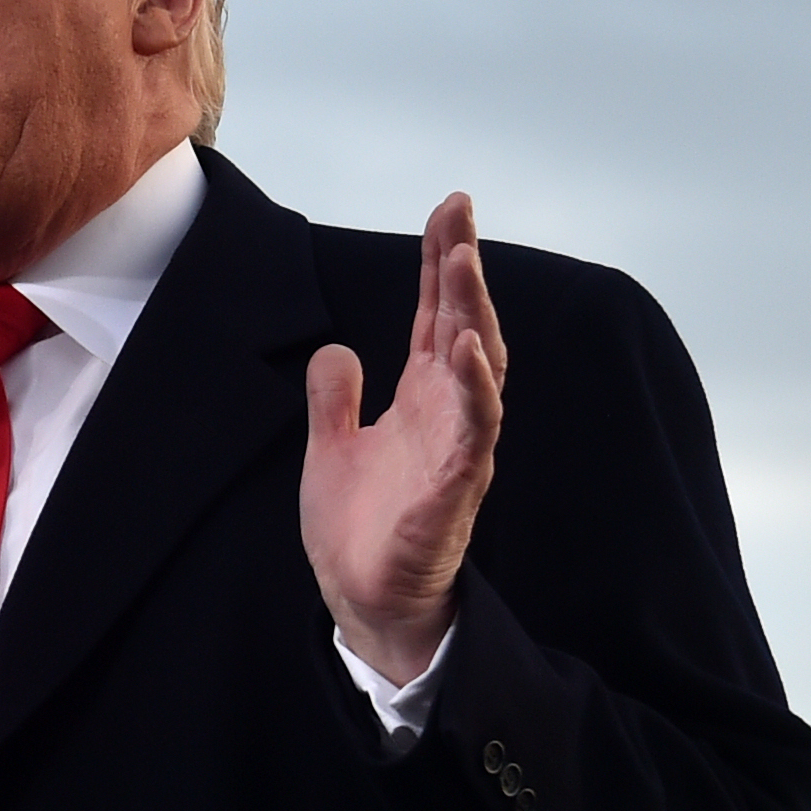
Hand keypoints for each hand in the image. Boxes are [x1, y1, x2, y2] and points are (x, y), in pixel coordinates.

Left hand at [299, 192, 506, 684]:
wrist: (363, 601)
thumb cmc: (361, 528)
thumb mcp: (332, 447)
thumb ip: (336, 398)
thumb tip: (337, 350)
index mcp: (422, 398)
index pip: (438, 315)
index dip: (443, 262)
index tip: (450, 209)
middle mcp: (449, 414)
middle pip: (465, 325)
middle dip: (462, 268)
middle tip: (458, 213)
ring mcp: (458, 449)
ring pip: (478, 370)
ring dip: (473, 316)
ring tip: (461, 264)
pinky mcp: (454, 489)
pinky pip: (473, 432)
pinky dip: (473, 390)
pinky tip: (465, 350)